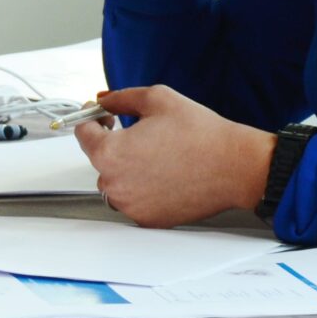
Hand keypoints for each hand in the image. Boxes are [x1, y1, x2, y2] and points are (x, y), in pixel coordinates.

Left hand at [74, 86, 274, 227]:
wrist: (235, 166)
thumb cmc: (201, 135)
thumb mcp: (156, 98)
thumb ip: (121, 98)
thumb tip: (103, 99)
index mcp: (110, 153)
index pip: (82, 133)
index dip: (92, 119)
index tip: (103, 117)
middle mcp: (115, 184)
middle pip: (99, 159)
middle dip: (113, 144)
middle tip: (141, 134)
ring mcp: (131, 205)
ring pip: (116, 182)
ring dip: (127, 169)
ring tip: (158, 155)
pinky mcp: (148, 219)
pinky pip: (134, 201)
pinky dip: (142, 189)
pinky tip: (165, 174)